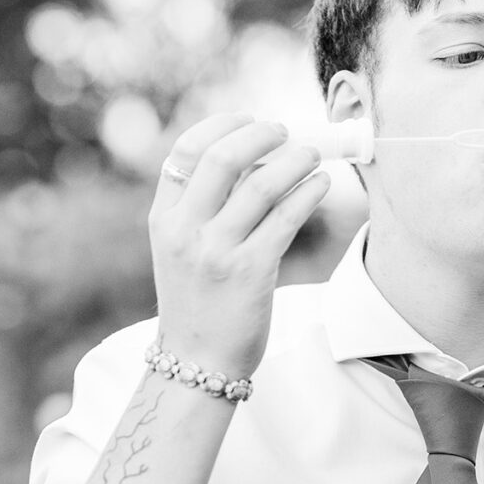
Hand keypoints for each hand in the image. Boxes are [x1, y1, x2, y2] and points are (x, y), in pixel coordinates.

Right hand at [149, 114, 331, 380]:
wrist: (197, 363)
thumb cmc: (198, 303)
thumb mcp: (181, 250)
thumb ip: (202, 207)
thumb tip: (252, 158)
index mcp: (163, 219)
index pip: (186, 151)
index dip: (223, 126)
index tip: (252, 121)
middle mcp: (185, 231)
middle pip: (223, 158)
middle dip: (262, 135)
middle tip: (286, 132)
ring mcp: (216, 252)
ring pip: (261, 184)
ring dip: (294, 160)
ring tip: (313, 155)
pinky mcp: (250, 272)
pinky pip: (286, 218)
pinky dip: (309, 193)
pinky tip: (320, 185)